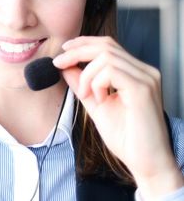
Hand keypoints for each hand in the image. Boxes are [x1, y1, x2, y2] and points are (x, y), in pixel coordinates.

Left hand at [53, 36, 183, 197]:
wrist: (145, 162)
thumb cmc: (126, 138)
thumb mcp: (96, 104)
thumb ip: (82, 84)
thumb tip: (65, 67)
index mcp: (135, 73)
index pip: (108, 45)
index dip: (83, 43)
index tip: (63, 50)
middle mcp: (144, 71)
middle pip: (105, 45)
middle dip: (76, 52)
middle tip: (58, 64)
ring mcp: (146, 78)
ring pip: (105, 56)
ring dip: (86, 75)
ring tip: (86, 96)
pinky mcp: (142, 89)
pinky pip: (111, 71)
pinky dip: (96, 82)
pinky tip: (98, 99)